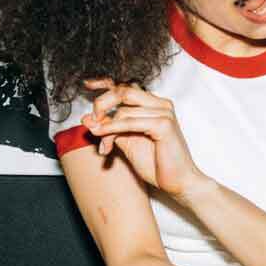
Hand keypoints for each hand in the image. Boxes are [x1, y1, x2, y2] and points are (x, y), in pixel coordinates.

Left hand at [83, 79, 203, 196]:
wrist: (178, 183)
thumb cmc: (157, 164)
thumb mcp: (127, 142)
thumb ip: (110, 128)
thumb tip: (87, 118)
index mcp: (153, 105)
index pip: (126, 87)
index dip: (105, 83)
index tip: (87, 84)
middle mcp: (160, 104)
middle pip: (123, 91)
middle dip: (101, 105)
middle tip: (91, 122)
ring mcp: (164, 112)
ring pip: (123, 111)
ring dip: (107, 129)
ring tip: (104, 147)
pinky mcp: (164, 124)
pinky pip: (130, 122)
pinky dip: (113, 129)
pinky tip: (104, 138)